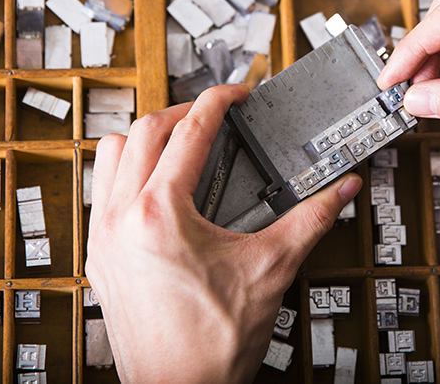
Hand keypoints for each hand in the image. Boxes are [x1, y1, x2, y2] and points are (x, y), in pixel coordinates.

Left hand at [85, 85, 362, 382]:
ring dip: (145, 138)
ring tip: (178, 143)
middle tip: (213, 115)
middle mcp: (121, 219)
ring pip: (111, 155)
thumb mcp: (270, 270)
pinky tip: (154, 188)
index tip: (236, 94)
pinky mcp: (100, 258)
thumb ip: (310, 221)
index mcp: (160, 215)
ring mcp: (104, 239)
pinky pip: (101, 192)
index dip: (218, 101)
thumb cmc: (211, 345)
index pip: (189, 131)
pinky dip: (126, 173)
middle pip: (143, 131)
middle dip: (182, 113)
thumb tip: (339, 192)